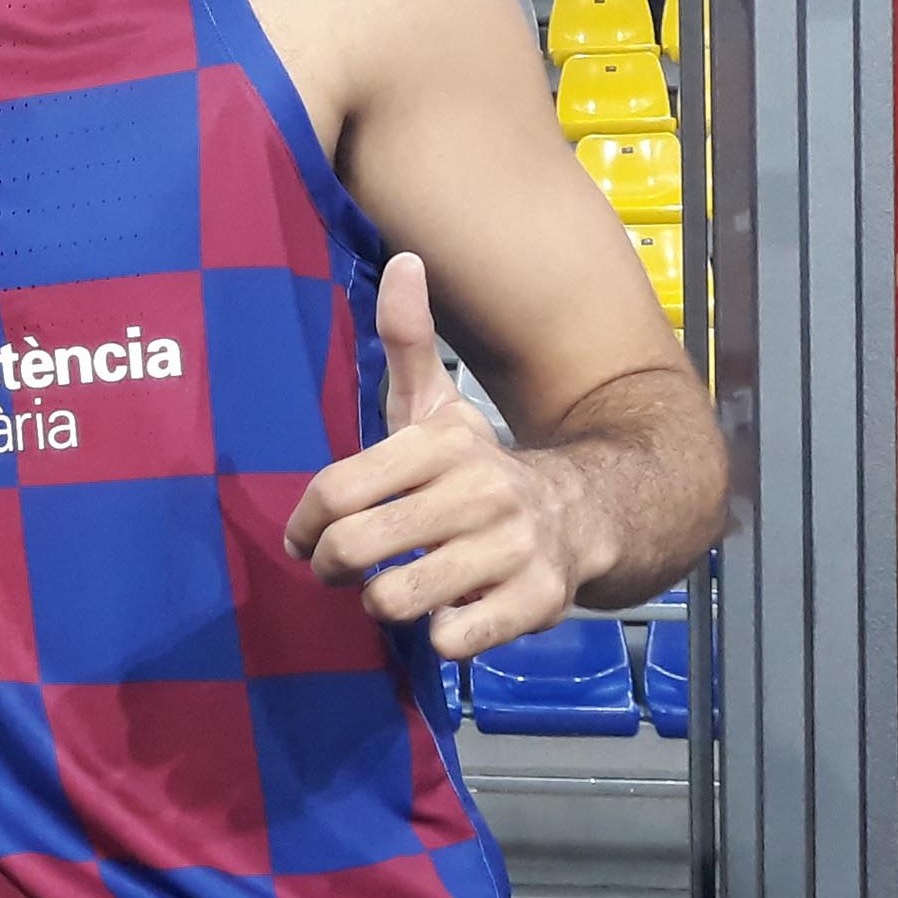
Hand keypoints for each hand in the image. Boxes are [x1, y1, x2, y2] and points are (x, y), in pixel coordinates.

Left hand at [280, 252, 583, 662]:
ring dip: (383, 602)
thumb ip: (410, 341)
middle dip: (335, 569)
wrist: (592, 510)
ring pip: (395, 597)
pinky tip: (450, 615)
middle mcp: (479, 491)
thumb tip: (403, 259)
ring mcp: (511, 549)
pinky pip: (454, 637)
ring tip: (394, 589)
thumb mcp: (438, 407)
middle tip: (343, 571)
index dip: (306, 525)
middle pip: (355, 548)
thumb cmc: (480, 469)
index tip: (306, 540)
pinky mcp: (534, 602)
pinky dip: (441, 636)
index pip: (335, 491)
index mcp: (442, 443)